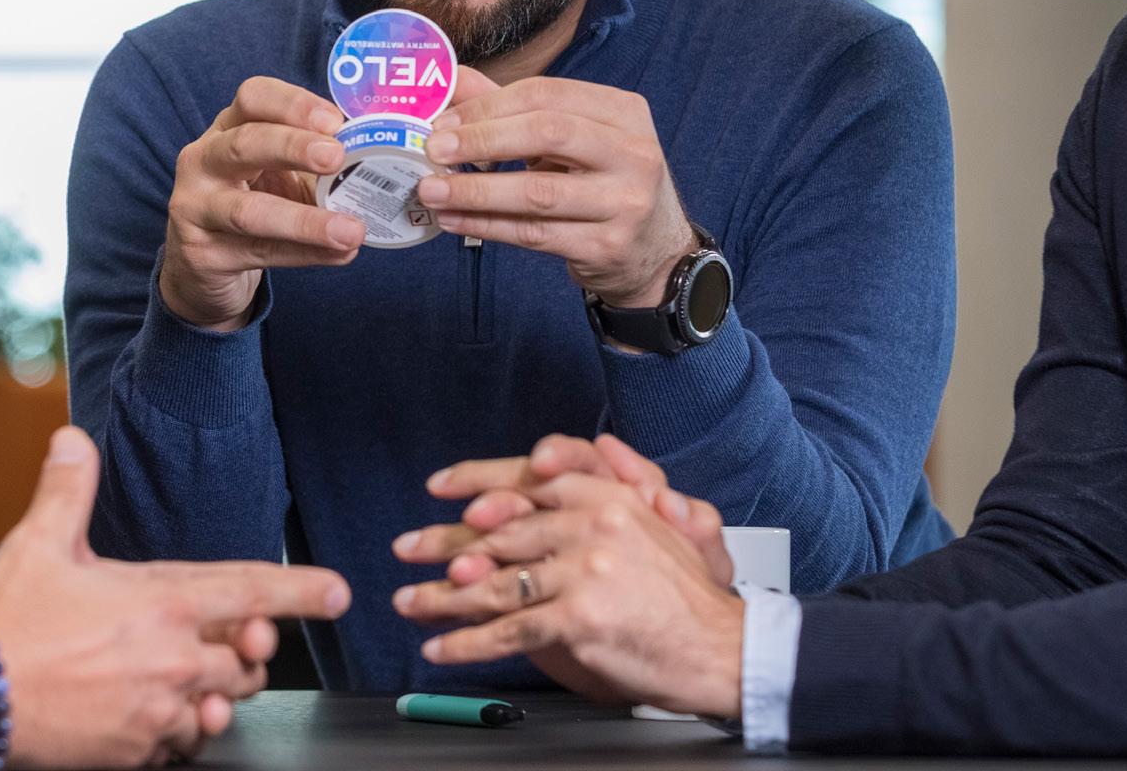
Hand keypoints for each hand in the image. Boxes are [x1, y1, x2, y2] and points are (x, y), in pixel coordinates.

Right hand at [0, 428, 350, 767]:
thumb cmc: (5, 618)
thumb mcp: (41, 542)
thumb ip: (69, 489)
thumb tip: (74, 439)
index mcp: (162, 601)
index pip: (253, 592)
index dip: (303, 591)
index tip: (339, 593)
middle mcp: (173, 658)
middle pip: (248, 662)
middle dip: (245, 653)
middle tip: (226, 644)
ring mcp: (158, 711)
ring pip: (220, 707)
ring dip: (212, 695)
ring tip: (181, 681)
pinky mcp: (137, 751)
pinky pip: (182, 747)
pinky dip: (177, 732)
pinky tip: (149, 715)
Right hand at [160, 77, 364, 330]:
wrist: (204, 265)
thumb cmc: (252, 203)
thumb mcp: (280, 174)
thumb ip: (317, 165)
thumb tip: (380, 165)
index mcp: (229, 127)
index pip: (253, 97)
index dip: (294, 104)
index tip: (336, 121)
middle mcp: (204, 159)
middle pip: (245, 143)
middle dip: (293, 147)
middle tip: (336, 157)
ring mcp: (195, 207)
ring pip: (248, 211)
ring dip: (305, 221)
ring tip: (350, 230)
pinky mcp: (201, 253)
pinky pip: (259, 252)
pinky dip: (303, 253)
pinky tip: (338, 255)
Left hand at [391, 458, 743, 719]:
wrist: (720, 646)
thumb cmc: (681, 595)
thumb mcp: (646, 526)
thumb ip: (592, 506)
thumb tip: (531, 497)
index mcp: (604, 497)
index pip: (525, 479)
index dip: (475, 481)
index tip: (440, 490)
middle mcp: (590, 525)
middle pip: (498, 532)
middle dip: (443, 544)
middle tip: (406, 550)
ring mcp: (582, 572)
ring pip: (493, 581)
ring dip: (442, 596)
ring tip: (410, 602)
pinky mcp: (577, 619)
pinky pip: (507, 629)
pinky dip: (466, 641)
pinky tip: (441, 646)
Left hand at [414, 78, 696, 308]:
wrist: (654, 250)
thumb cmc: (603, 181)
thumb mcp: (572, 138)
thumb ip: (513, 108)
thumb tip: (451, 80)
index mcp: (624, 112)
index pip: (547, 94)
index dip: (489, 105)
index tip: (444, 119)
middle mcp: (634, 154)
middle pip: (548, 133)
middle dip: (482, 139)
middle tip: (434, 149)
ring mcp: (624, 203)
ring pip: (537, 193)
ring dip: (475, 191)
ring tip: (431, 189)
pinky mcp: (606, 247)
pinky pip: (534, 234)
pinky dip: (486, 225)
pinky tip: (453, 219)